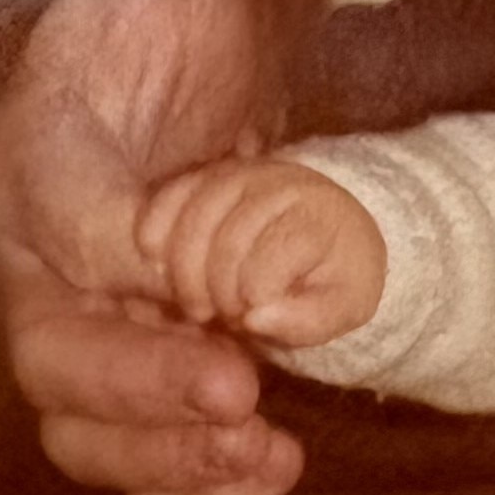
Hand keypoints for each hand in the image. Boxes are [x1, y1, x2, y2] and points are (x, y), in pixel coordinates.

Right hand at [0, 0, 307, 494]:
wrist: (165, 54)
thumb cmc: (159, 0)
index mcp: (36, 147)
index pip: (64, 220)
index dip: (132, 256)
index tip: (220, 274)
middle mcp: (32, 250)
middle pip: (53, 350)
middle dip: (141, 386)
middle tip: (241, 391)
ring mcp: (71, 318)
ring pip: (81, 425)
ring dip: (165, 459)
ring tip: (264, 457)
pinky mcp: (119, 362)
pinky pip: (125, 454)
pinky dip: (182, 489)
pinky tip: (261, 484)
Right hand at [138, 156, 385, 348]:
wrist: (329, 230)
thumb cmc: (333, 276)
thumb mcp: (342, 308)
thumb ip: (307, 320)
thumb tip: (255, 317)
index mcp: (317, 218)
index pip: (268, 262)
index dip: (252, 297)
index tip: (255, 314)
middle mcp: (281, 185)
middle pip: (228, 241)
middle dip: (218, 291)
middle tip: (223, 316)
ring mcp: (244, 174)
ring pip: (196, 216)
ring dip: (184, 271)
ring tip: (196, 304)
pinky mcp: (212, 175)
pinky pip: (173, 193)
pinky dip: (156, 225)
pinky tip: (153, 259)